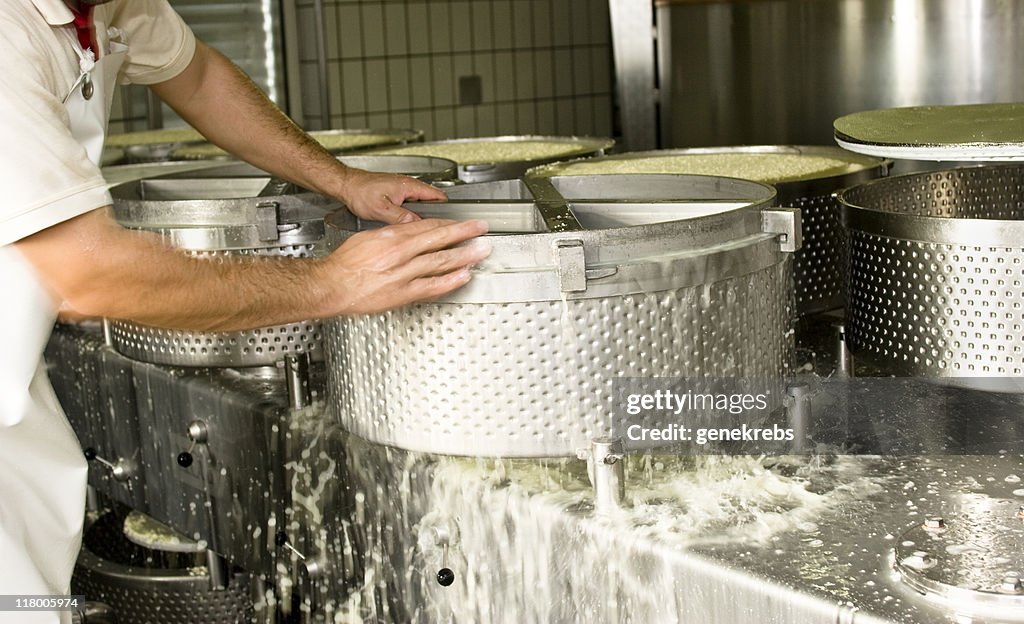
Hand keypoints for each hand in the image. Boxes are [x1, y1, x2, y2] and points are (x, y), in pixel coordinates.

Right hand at [322, 218, 490, 314]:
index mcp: (391, 238)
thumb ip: (392, 236)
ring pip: (440, 261)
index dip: (450, 224)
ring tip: (481, 251)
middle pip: (438, 240)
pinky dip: (450, 281)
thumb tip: (411, 233)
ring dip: (464, 255)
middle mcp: (400, 254)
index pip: (428, 227)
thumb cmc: (345, 264)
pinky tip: (464, 276)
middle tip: (482, 230)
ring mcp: (403, 275)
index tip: (463, 222)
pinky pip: (432, 287)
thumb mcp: (368, 238)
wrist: (330, 286)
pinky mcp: (402, 294)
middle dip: (464, 234)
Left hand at [337, 169, 446, 224]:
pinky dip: (414, 213)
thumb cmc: (360, 192)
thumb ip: (401, 217)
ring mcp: (403, 188)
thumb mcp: (381, 209)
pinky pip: (412, 204)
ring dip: (424, 214)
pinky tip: (409, 223)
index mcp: (409, 186)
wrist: (347, 185)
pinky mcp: (397, 193)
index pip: (438, 195)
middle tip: (439, 228)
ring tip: (424, 227)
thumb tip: (417, 224)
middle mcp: (408, 185)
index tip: (450, 220)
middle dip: (437, 214)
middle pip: (432, 200)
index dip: (447, 209)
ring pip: (422, 203)